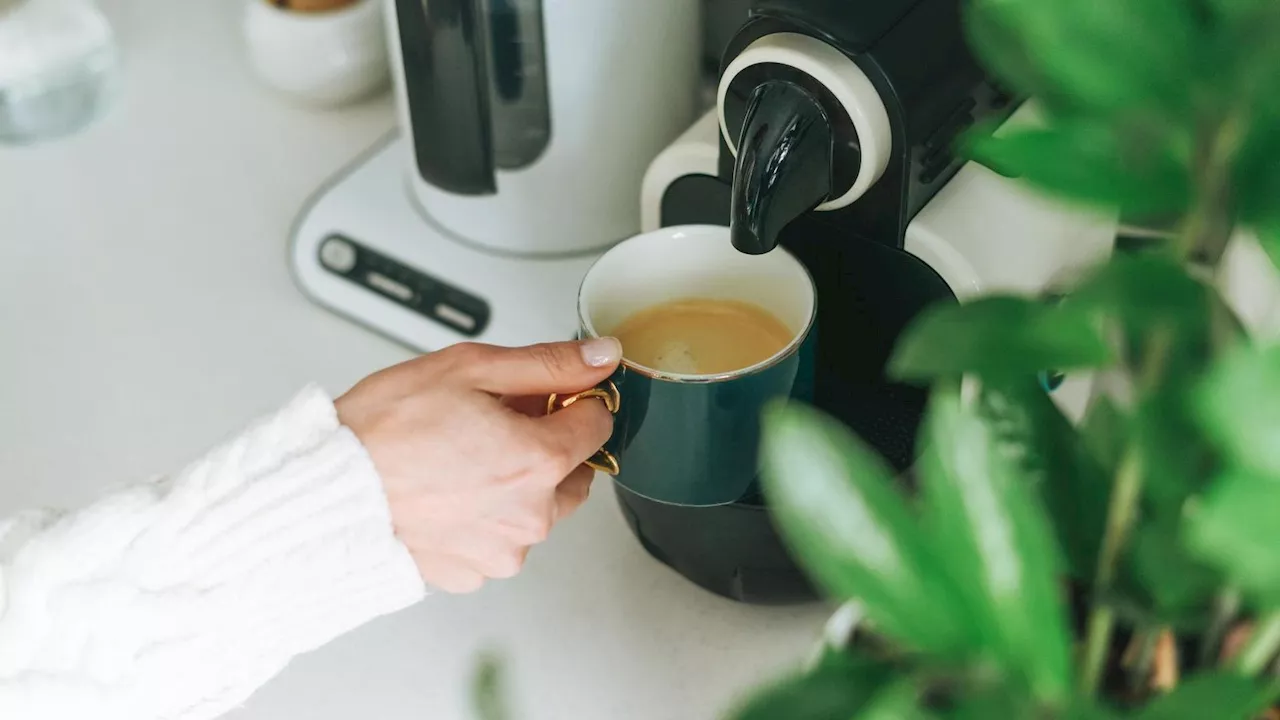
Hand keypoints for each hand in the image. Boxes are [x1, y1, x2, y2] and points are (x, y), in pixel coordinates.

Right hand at [334, 338, 621, 593]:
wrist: (324, 491)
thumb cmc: (383, 431)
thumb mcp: (469, 369)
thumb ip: (548, 363)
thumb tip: (600, 356)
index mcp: (540, 461)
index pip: (598, 424)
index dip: (573, 400)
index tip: (544, 396)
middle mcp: (531, 516)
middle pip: (573, 471)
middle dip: (548, 445)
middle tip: (493, 423)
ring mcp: (502, 552)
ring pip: (536, 509)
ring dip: (517, 484)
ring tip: (460, 459)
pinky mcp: (473, 573)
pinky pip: (497, 538)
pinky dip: (483, 517)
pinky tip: (446, 492)